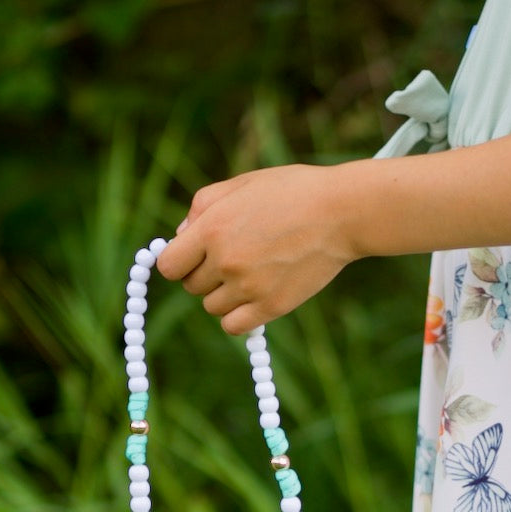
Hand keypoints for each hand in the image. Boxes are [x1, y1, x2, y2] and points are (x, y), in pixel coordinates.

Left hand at [156, 163, 355, 333]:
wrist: (341, 213)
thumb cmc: (291, 193)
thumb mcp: (241, 185)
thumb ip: (201, 208)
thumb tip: (180, 238)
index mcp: (212, 228)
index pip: (169, 265)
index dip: (179, 261)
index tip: (194, 257)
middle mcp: (226, 261)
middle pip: (191, 287)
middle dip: (205, 274)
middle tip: (235, 258)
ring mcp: (249, 287)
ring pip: (212, 307)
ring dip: (223, 295)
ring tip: (250, 275)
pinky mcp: (272, 307)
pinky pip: (233, 326)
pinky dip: (237, 317)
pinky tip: (252, 299)